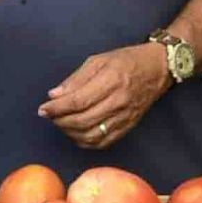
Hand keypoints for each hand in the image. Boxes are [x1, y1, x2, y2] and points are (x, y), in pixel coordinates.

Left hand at [39, 43, 171, 150]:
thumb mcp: (99, 60)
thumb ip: (76, 79)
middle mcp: (119, 101)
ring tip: (61, 123)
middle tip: (49, 116)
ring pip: (92, 135)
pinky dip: (86, 142)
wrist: (158, 68)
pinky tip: (77, 134)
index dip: (57, 108)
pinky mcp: (129, 126)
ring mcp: (125, 116)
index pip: (78, 101)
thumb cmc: (127, 60)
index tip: (43, 109)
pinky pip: (104, 142)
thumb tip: (54, 95)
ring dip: (71, 133)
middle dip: (60, 121)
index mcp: (111, 81)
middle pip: (83, 120)